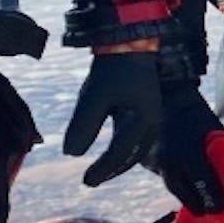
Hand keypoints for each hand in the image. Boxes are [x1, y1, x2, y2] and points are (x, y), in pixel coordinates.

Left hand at [65, 51, 163, 186]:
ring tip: (101, 170)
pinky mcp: (145, 108)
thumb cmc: (112, 68)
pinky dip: (124, 148)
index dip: (102, 170)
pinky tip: (112, 149)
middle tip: (91, 180)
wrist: (128, 41)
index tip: (85, 181)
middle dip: (112, 169)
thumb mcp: (94, 96)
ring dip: (119, 161)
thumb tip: (71, 154)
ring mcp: (151, 114)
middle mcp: (152, 121)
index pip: (121, 153)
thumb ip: (84, 125)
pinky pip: (137, 137)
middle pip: (133, 155)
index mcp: (143, 120)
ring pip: (137, 148)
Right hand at [148, 75, 223, 215]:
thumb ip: (218, 152)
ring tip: (195, 203)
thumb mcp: (212, 131)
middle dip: (196, 204)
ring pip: (170, 185)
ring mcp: (154, 160)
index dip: (212, 198)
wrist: (166, 96)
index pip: (202, 182)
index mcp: (189, 151)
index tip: (220, 208)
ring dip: (183, 194)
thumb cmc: (196, 113)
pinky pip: (160, 175)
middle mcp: (169, 159)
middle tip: (207, 212)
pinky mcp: (145, 159)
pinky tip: (181, 182)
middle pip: (183, 191)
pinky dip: (172, 179)